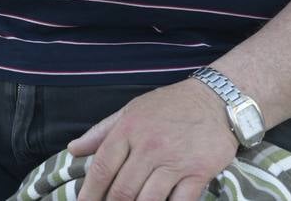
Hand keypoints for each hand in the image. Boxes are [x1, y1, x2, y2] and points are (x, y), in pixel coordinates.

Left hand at [68, 79, 237, 200]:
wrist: (217, 100)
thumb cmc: (169, 106)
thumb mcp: (131, 110)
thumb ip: (101, 132)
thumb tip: (73, 149)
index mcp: (129, 129)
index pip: (101, 168)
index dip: (89, 193)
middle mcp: (149, 146)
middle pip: (122, 190)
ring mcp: (174, 161)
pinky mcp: (198, 173)